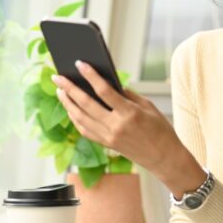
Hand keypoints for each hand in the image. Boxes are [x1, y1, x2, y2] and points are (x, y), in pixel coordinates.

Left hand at [53, 61, 194, 182]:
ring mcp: (109, 137)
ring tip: (60, 90)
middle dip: (70, 89)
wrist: (165, 158)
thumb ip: (127, 94)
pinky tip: (70, 108)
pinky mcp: (106, 144)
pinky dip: (75, 118)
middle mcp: (116, 126)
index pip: (104, 91)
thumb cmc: (160, 130)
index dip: (90, 76)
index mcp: (129, 113)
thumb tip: (108, 83)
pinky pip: (85, 130)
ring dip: (68, 103)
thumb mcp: (148, 106)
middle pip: (86, 104)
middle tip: (58, 77)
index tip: (79, 64)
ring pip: (80, 118)